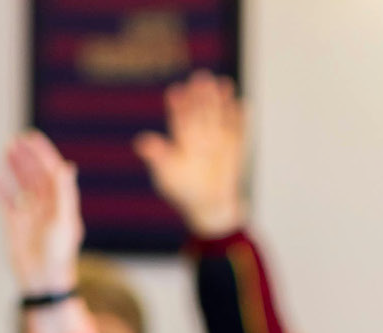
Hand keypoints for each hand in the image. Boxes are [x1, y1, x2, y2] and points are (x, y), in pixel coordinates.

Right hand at [0, 131, 83, 296]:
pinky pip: (5, 202)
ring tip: (7, 150)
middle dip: (27, 157)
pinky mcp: (14, 225)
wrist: (42, 282)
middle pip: (36, 175)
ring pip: (21, 185)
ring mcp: (29, 215)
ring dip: (15, 168)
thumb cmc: (58, 255)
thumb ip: (64, 193)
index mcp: (61, 205)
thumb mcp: (64, 222)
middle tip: (17, 140)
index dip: (43, 154)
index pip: (52, 173)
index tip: (32, 138)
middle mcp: (46, 208)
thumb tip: (66, 167)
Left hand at [134, 71, 245, 239]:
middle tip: (200, 78)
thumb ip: (158, 157)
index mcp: (181, 138)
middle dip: (200, 96)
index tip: (176, 92)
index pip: (179, 118)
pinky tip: (241, 104)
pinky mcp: (235, 145)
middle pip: (200, 111)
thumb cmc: (184, 189)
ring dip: (221, 100)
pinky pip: (238, 129)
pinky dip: (239, 118)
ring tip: (223, 84)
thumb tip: (141, 142)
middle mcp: (199, 133)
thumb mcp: (167, 175)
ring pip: (218, 115)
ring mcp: (218, 138)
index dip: (178, 105)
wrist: (209, 205)